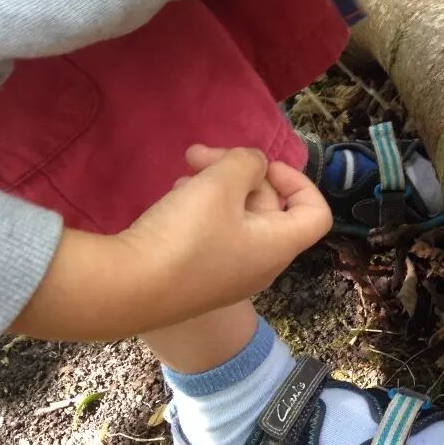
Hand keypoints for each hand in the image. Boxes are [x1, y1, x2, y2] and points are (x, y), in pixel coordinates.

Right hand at [125, 145, 332, 311]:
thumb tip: (254, 166)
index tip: (263, 166)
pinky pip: (214, 234)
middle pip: (268, 208)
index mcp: (278, 246)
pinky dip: (202, 208)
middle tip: (199, 154)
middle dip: (239, 172)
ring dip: (216, 185)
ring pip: (236, 217)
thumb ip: (246, 163)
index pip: (316, 214)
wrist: (127, 290)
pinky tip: (174, 195)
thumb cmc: (186, 235)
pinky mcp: (199, 277)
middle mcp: (261, 264)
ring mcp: (229, 274)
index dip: (299, 182)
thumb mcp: (220, 184)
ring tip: (184, 171)